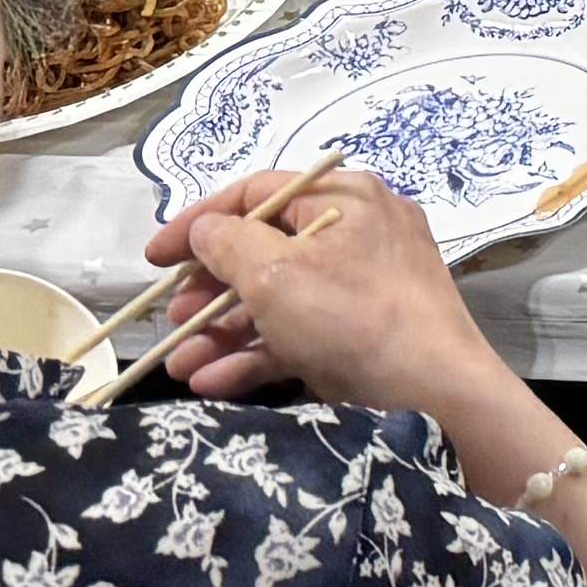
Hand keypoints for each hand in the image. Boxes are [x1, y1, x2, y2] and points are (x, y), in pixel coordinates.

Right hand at [143, 162, 495, 416]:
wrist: (433, 392)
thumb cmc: (352, 315)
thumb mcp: (276, 272)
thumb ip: (228, 243)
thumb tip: (205, 229)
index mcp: (345, 199)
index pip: (257, 194)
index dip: (198, 223)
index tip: (153, 258)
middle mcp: (356, 235)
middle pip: (263, 252)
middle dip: (209, 291)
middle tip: (172, 319)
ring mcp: (360, 289)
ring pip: (276, 302)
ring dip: (222, 332)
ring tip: (178, 363)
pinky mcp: (360, 337)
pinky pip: (298, 337)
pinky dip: (255, 356)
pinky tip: (210, 382)